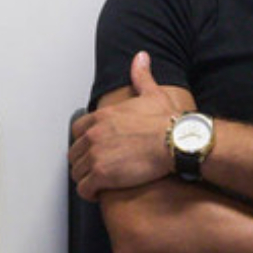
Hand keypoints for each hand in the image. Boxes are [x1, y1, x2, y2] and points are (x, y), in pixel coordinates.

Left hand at [69, 52, 185, 200]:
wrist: (177, 142)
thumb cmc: (168, 122)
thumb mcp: (152, 93)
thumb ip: (141, 76)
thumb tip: (141, 58)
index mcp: (102, 117)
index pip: (77, 131)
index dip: (84, 143)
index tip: (93, 150)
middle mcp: (94, 134)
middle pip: (75, 153)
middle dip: (83, 163)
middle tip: (96, 170)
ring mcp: (95, 155)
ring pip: (77, 172)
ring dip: (85, 179)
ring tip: (98, 184)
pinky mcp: (101, 175)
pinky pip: (84, 189)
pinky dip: (89, 193)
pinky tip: (99, 194)